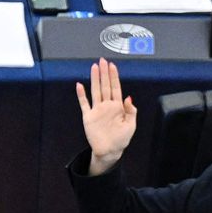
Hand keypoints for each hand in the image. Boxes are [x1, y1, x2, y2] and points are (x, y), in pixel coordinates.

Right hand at [76, 59, 138, 173]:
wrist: (110, 152)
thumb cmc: (121, 139)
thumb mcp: (131, 125)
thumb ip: (131, 111)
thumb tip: (128, 97)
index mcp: (117, 107)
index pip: (115, 88)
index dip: (114, 77)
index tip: (113, 66)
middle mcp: (107, 106)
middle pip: (105, 86)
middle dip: (104, 73)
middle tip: (103, 60)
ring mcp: (97, 110)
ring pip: (95, 91)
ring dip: (94, 79)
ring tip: (94, 67)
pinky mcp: (88, 117)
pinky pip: (84, 104)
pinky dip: (81, 95)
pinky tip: (80, 85)